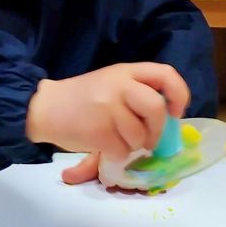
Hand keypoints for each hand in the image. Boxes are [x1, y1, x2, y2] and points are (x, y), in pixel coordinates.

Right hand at [26, 62, 189, 179]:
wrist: (46, 107)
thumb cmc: (84, 98)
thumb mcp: (112, 83)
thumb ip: (138, 93)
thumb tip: (169, 121)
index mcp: (125, 71)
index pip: (166, 74)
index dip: (179, 95)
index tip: (175, 113)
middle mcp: (119, 85)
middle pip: (156, 108)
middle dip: (157, 130)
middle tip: (149, 139)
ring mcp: (107, 107)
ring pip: (140, 136)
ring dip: (133, 145)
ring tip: (118, 140)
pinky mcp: (98, 131)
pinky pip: (122, 151)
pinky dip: (117, 155)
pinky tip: (104, 147)